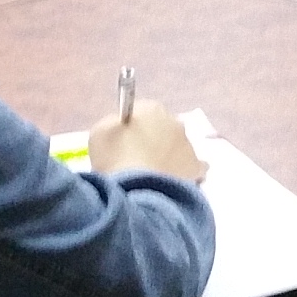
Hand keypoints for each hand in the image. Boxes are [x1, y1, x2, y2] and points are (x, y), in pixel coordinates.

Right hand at [86, 100, 205, 181]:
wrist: (137, 187)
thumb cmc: (114, 157)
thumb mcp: (100, 133)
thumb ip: (113, 125)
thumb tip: (122, 128)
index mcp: (151, 108)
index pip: (142, 113)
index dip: (131, 129)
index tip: (122, 144)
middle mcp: (175, 122)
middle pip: (162, 130)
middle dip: (152, 142)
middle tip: (135, 161)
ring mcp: (188, 144)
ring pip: (177, 149)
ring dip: (167, 158)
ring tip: (150, 177)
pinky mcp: (196, 167)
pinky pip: (193, 168)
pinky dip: (183, 174)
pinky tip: (171, 183)